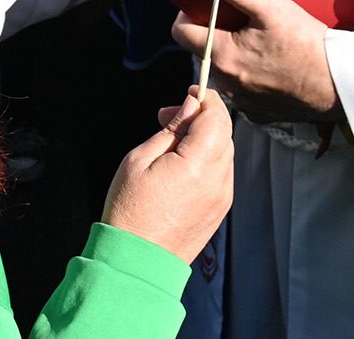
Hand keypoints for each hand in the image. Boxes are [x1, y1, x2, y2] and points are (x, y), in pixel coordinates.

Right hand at [101, 87, 234, 262]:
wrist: (135, 263)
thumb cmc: (129, 211)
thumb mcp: (139, 159)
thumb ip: (171, 129)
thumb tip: (191, 104)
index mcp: (198, 165)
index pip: (216, 117)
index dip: (206, 97)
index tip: (190, 89)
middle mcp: (218, 180)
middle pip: (224, 131)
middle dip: (202, 116)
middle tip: (170, 116)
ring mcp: (222, 197)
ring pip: (224, 151)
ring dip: (205, 137)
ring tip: (171, 142)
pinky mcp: (219, 210)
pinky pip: (221, 172)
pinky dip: (207, 158)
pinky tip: (182, 163)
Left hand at [171, 0, 340, 123]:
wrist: (339, 82)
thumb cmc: (307, 43)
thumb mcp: (271, 7)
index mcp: (224, 56)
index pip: (181, 33)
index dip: (187, 14)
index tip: (202, 5)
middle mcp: (227, 82)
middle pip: (206, 50)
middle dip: (217, 30)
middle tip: (241, 16)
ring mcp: (242, 100)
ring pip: (225, 68)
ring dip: (235, 51)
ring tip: (262, 39)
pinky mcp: (258, 110)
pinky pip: (243, 86)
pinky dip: (251, 72)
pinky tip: (274, 61)